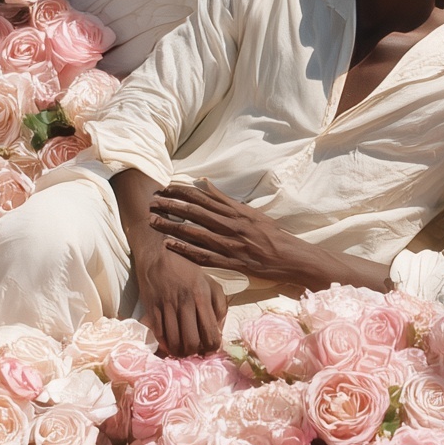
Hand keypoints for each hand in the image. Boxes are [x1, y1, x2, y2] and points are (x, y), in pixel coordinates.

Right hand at [130, 235, 229, 355]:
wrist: (156, 252)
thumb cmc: (186, 268)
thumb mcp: (210, 281)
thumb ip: (220, 304)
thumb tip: (218, 328)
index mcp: (202, 295)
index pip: (210, 332)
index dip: (212, 347)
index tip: (210, 348)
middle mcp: (185, 302)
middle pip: (191, 342)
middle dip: (194, 353)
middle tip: (195, 351)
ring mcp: (166, 306)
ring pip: (174, 342)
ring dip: (179, 351)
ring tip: (182, 349)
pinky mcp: (151, 307)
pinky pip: (159, 334)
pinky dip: (165, 344)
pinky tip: (170, 343)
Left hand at [147, 181, 312, 286]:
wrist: (292, 256)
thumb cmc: (271, 234)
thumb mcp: (251, 211)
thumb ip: (226, 199)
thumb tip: (205, 182)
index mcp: (236, 211)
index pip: (203, 197)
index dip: (181, 192)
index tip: (164, 188)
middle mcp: (232, 224)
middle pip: (196, 212)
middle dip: (172, 206)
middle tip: (152, 202)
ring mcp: (231, 244)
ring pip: (196, 232)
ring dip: (173, 226)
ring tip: (153, 221)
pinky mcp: (232, 262)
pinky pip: (205, 255)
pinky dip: (186, 249)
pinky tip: (169, 246)